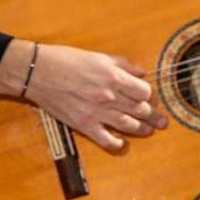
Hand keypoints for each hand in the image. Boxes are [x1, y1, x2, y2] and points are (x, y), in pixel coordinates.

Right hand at [0, 40, 167, 152]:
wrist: (38, 72)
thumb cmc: (65, 60)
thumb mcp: (97, 56)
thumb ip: (122, 64)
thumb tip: (140, 72)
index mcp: (113, 77)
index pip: (144, 91)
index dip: (149, 94)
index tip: (147, 96)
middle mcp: (109, 96)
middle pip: (140, 110)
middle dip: (153, 115)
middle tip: (160, 120)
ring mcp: (97, 112)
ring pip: (128, 126)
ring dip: (142, 129)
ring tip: (149, 130)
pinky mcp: (84, 124)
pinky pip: (106, 140)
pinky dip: (117, 144)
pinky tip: (122, 143)